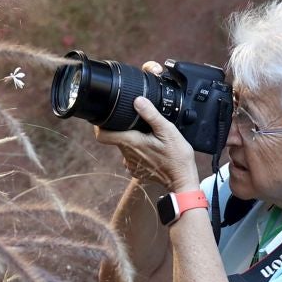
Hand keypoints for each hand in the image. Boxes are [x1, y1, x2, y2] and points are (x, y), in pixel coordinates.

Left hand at [95, 62, 197, 194]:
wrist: (182, 180)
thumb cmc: (176, 157)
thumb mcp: (167, 131)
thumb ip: (151, 115)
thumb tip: (137, 100)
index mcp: (131, 142)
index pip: (102, 135)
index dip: (99, 125)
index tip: (104, 117)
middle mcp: (127, 154)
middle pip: (116, 138)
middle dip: (123, 128)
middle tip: (138, 123)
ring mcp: (131, 164)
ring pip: (125, 147)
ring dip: (132, 140)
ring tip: (149, 136)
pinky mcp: (137, 170)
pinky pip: (132, 157)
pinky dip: (138, 151)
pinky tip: (152, 149)